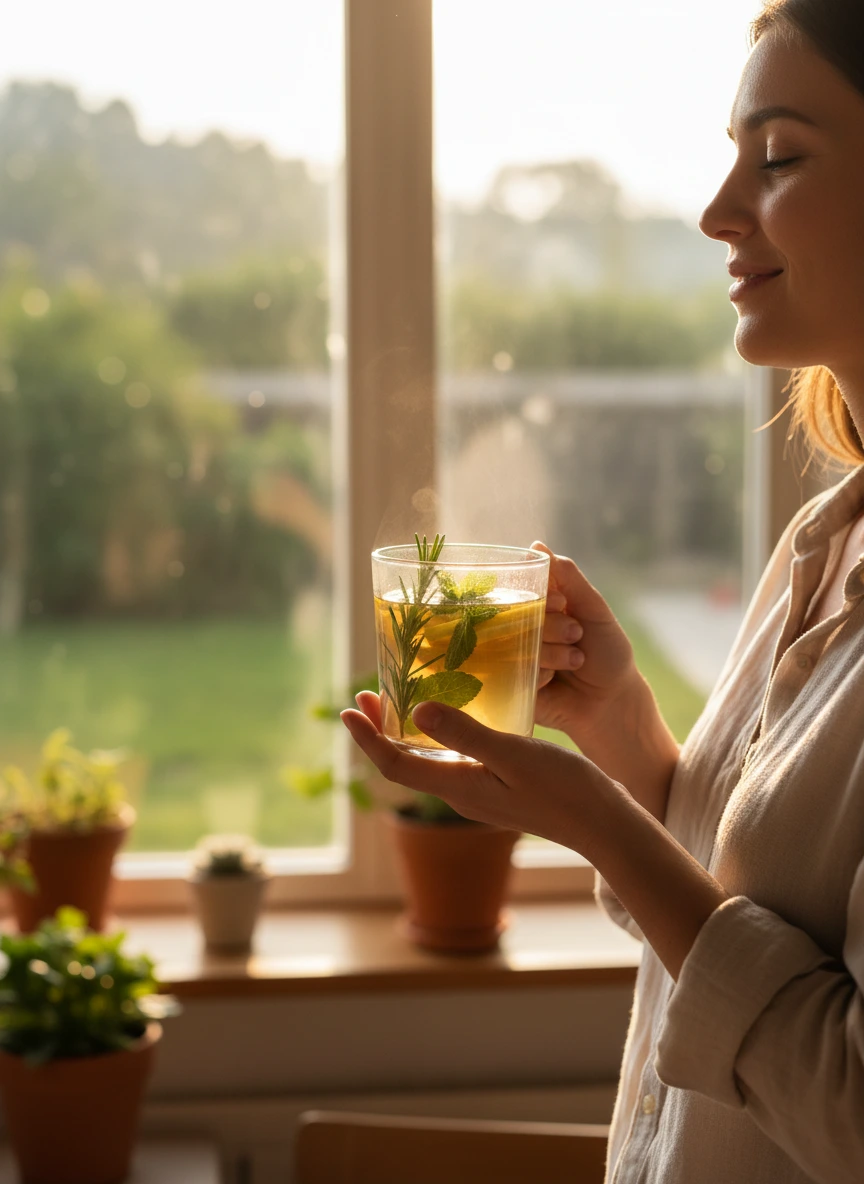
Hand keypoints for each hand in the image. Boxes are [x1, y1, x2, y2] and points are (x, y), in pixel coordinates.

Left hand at [341, 691, 613, 854]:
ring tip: (402, 699)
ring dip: (409, 732)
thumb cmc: (565, 789)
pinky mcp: (500, 790)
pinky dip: (440, 737)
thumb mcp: (514, 753)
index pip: (395, 765)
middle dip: (382, 731)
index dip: (367, 739)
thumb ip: (466, 734)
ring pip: (430, 762)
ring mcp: (481, 794)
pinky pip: (455, 761)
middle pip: (406, 763)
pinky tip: (456, 716)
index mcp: (458, 788)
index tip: (349, 709)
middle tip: (369, 694)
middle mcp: (462, 794)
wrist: (605, 825)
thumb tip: (418, 712)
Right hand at [532, 542, 678, 821]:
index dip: (542, 594)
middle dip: (550, 623)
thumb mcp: (594, 611)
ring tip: (575, 660)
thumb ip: (569, 578)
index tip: (562, 603)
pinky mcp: (510, 684)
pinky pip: (514, 669)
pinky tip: (556, 680)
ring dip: (550, 649)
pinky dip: (539, 671)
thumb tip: (537, 545)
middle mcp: (524, 629)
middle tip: (576, 633)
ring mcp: (515, 657)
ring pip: (515, 641)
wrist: (612, 704)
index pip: (524, 587)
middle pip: (516, 614)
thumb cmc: (608, 656)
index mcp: (542, 608)